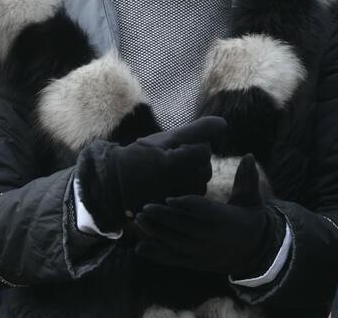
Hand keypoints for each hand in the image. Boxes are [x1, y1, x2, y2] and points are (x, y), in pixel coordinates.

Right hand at [76, 116, 226, 231]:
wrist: (113, 185)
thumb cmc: (141, 156)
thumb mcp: (166, 139)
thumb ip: (197, 130)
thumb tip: (224, 123)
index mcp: (171, 165)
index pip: (204, 150)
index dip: (193, 146)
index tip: (176, 148)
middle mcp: (174, 187)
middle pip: (205, 168)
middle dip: (194, 162)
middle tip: (173, 160)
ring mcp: (174, 204)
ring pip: (201, 184)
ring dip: (192, 176)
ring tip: (171, 174)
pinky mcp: (172, 213)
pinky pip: (193, 199)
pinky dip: (188, 191)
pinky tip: (173, 186)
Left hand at [135, 154, 283, 278]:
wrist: (252, 253)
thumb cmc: (249, 218)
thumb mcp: (252, 199)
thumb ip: (248, 178)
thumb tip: (249, 155)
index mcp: (228, 221)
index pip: (206, 212)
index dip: (188, 205)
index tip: (170, 196)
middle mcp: (214, 240)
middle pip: (186, 228)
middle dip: (165, 218)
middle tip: (145, 206)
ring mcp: (203, 254)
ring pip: (176, 245)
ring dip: (157, 233)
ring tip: (139, 219)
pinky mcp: (195, 264)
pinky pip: (174, 260)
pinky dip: (157, 255)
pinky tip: (140, 248)